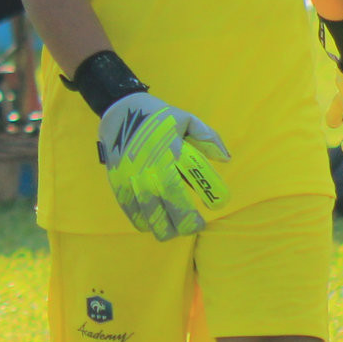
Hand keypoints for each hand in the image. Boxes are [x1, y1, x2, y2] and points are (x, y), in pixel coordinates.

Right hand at [96, 93, 230, 240]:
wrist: (119, 109)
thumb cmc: (158, 116)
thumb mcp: (186, 118)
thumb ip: (208, 137)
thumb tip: (225, 159)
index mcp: (172, 146)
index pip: (196, 171)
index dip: (210, 190)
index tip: (219, 203)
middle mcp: (152, 161)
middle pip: (170, 197)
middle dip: (185, 218)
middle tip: (196, 226)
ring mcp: (131, 173)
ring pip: (148, 207)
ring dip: (163, 225)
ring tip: (174, 232)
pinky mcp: (117, 179)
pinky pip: (129, 207)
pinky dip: (141, 220)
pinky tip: (151, 225)